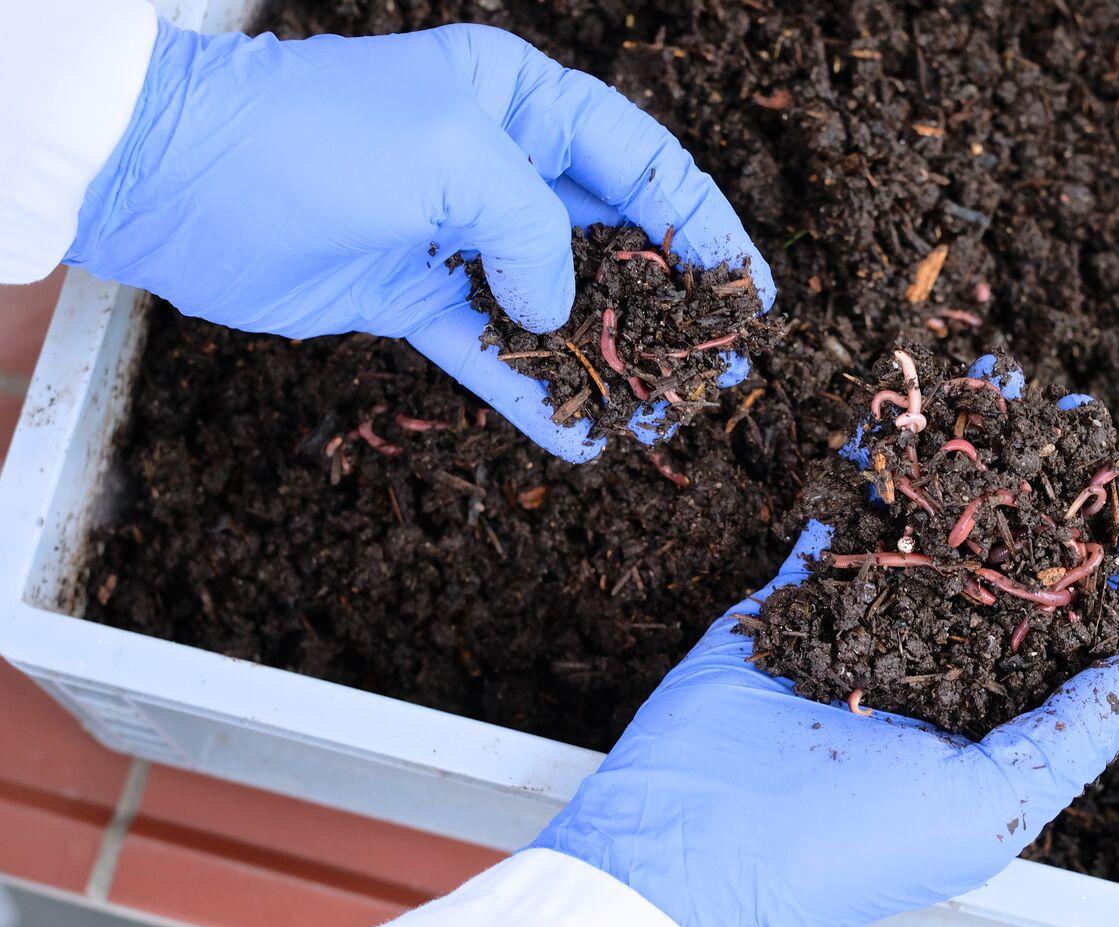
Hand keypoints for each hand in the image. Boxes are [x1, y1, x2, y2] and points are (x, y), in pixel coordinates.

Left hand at [66, 21, 772, 461]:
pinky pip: (490, 352)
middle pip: (610, 240)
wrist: (176, 178)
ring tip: (666, 416)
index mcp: (521, 100)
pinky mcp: (414, 298)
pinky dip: (532, 394)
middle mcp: (499, 165)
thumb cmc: (320, 134)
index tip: (751, 287)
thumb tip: (558, 311)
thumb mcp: (453, 154)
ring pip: (558, 305)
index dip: (703, 224)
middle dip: (669, 304)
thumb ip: (535, 231)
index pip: (640, 162)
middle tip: (723, 364)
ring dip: (610, 361)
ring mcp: (457, 236)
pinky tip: (579, 444)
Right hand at [535, 365, 1118, 926]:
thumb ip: (1075, 734)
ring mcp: (863, 626)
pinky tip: (904, 410)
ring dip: (966, 461)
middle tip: (1086, 419)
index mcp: (992, 721)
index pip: (1076, 634)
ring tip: (1009, 387)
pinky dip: (866, 467)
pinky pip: (838, 520)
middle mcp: (934, 667)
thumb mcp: (989, 805)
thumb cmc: (853, 848)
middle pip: (1009, 564)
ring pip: (928, 530)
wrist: (696, 846)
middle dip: (1050, 493)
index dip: (1118, 571)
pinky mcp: (795, 598)